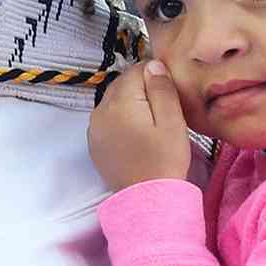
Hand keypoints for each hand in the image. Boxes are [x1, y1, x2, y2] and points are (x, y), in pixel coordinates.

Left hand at [87, 59, 191, 190]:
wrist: (147, 200)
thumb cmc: (164, 160)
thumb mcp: (171, 121)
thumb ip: (161, 88)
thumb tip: (152, 64)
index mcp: (119, 102)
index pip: (136, 70)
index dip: (156, 74)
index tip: (170, 90)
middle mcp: (100, 111)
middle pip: (122, 84)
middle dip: (142, 88)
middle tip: (163, 106)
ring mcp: (94, 128)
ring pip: (114, 101)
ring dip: (132, 103)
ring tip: (152, 121)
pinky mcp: (95, 143)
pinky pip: (109, 119)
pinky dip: (122, 119)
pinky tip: (137, 133)